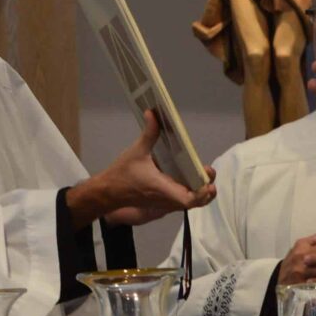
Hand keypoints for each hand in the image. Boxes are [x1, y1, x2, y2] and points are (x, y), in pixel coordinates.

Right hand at [70, 111, 215, 226]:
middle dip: (206, 190)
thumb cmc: (122, 174)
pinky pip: (182, 199)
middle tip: (208, 170)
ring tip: (204, 173)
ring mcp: (166, 202)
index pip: (188, 199)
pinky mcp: (162, 201)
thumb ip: (149, 133)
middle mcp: (167, 198)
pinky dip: (191, 191)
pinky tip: (192, 176)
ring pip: (190, 202)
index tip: (208, 182)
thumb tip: (153, 113)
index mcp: (163, 189)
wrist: (107, 192)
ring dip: (201, 191)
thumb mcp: (136, 152)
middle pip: (195, 202)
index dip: (201, 193)